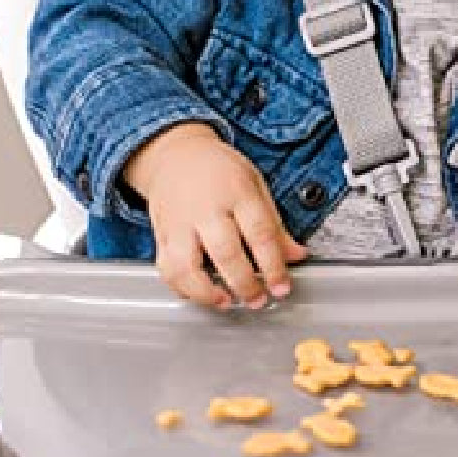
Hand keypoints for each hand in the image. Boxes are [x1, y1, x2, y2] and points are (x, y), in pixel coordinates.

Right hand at [123, 123, 306, 309]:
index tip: (282, 286)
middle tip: (258, 300)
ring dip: (207, 292)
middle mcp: (205, 208)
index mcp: (236, 191)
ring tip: (226, 302)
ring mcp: (179, 224)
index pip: (259, 233)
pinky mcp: (161, 236)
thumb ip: (274, 223)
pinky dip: (181, 288)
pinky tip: (199, 294)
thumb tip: (295, 255)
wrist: (174, 155)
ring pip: (186, 266)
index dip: (274, 265)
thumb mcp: (254, 184)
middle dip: (244, 283)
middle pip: (225, 252)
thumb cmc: (217, 170)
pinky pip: (166, 269)